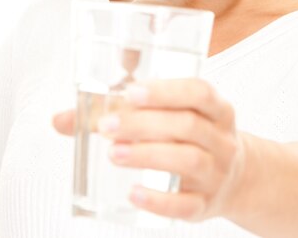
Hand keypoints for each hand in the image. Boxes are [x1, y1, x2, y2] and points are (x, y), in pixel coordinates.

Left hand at [52, 78, 245, 221]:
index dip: (166, 91)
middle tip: (108, 126)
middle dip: (145, 124)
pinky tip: (134, 193)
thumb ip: (121, 111)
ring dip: (149, 155)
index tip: (131, 91)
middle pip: (187, 125)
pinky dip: (159, 200)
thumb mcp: (173, 115)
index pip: (198, 92)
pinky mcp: (206, 205)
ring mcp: (217, 173)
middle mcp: (221, 139)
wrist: (237, 176)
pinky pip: (186, 205)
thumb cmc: (192, 136)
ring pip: (188, 161)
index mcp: (216, 108)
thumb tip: (61, 119)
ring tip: (114, 153)